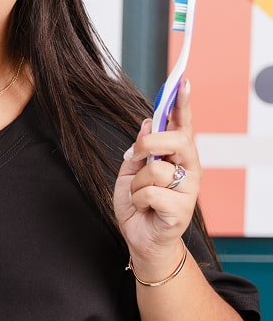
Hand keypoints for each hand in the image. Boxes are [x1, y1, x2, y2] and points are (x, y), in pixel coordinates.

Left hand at [113, 79, 201, 277]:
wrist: (140, 238)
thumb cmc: (139, 204)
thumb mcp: (131, 171)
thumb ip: (140, 148)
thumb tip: (147, 122)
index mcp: (178, 156)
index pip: (183, 124)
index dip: (182, 103)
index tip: (182, 81)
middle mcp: (189, 168)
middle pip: (175, 140)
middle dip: (149, 144)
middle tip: (137, 158)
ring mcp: (189, 189)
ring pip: (155, 169)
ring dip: (136, 183)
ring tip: (141, 196)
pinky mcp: (182, 209)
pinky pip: (150, 192)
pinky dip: (138, 200)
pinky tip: (145, 208)